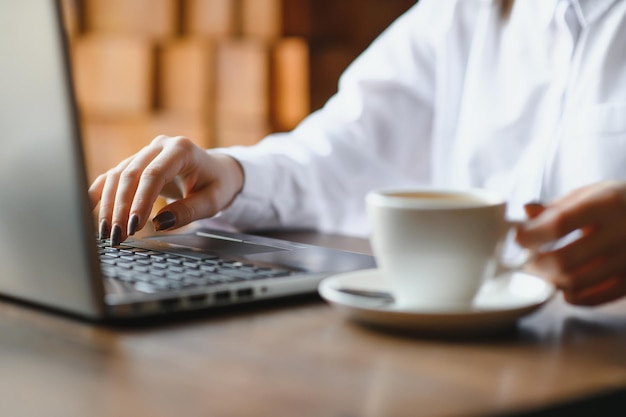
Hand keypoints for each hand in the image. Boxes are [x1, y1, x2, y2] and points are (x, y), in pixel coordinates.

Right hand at [89, 135, 243, 245]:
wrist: (218, 170)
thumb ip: (188, 211)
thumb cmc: (217, 185)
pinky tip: (88, 209)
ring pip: (118, 175)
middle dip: (121, 207)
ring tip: (108, 233)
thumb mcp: (212, 201)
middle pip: (131, 174)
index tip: (134, 225)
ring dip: (109, 205)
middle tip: (117, 235)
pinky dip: (100, 192)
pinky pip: (112, 176)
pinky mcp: (135, 162)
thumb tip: (159, 223)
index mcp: (181, 150)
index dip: (141, 200)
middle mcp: (159, 146)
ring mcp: (145, 152)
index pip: (154, 174)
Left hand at [516, 181, 625, 305]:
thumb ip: (556, 206)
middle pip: (563, 260)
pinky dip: (570, 295)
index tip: (518, 238)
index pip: (558, 224)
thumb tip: (525, 211)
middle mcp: (622, 233)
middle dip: (536, 263)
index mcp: (607, 204)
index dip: (531, 235)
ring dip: (549, 280)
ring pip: (574, 283)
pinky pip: (593, 299)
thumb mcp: (590, 194)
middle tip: (527, 260)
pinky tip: (564, 284)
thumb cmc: (617, 204)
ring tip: (543, 270)